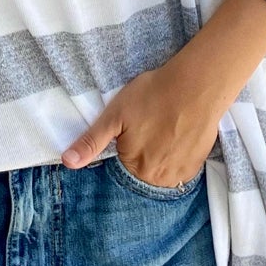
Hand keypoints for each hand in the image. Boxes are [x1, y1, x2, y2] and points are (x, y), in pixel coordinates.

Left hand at [59, 61, 221, 186]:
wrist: (196, 86)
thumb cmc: (152, 96)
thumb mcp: (114, 116)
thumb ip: (91, 142)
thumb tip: (67, 162)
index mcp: (135, 168)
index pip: (124, 164)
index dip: (128, 143)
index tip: (137, 126)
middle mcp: (159, 178)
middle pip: (144, 169)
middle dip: (144, 150)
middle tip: (152, 124)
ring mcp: (181, 173)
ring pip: (163, 170)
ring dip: (162, 154)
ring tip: (166, 128)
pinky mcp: (198, 164)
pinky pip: (181, 167)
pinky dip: (179, 154)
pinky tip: (179, 134)